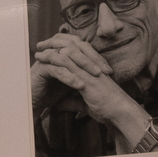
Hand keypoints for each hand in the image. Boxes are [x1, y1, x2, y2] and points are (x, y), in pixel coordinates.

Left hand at [29, 31, 148, 135]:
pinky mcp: (85, 77)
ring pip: (66, 52)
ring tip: (37, 52)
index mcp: (91, 68)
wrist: (120, 112)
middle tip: (40, 45)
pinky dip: (53, 60)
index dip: (61, 48)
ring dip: (50, 51)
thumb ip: (73, 101)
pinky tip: (43, 60)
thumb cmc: (107, 108)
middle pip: (70, 46)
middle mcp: (89, 65)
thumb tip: (60, 102)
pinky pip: (67, 64)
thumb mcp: (86, 103)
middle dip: (54, 44)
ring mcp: (87, 70)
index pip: (75, 51)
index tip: (48, 49)